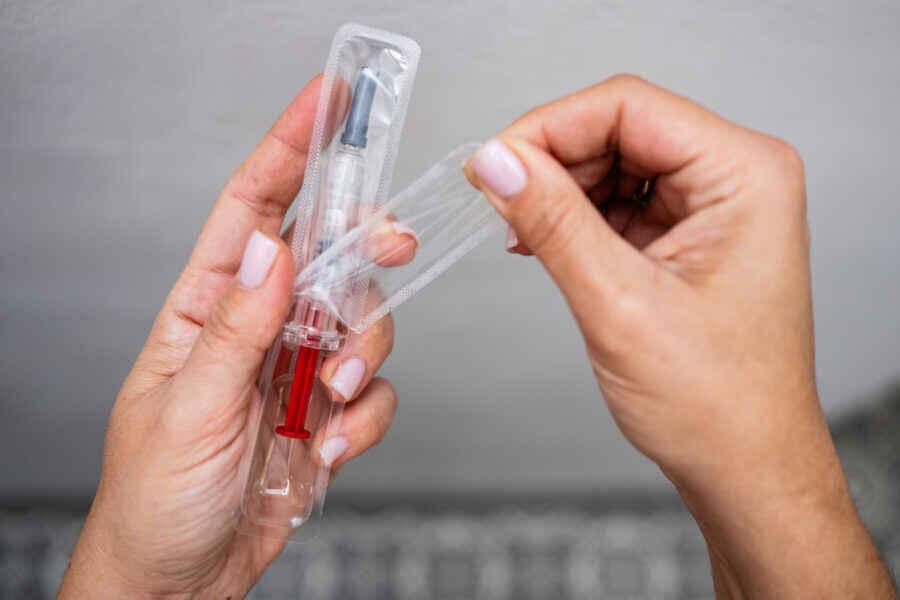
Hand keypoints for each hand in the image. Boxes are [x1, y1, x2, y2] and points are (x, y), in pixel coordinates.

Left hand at [59, 76, 408, 598]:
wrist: (182, 582)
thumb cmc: (156, 498)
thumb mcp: (189, 410)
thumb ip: (236, 329)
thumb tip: (271, 253)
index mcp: (207, 309)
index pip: (251, 210)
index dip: (289, 150)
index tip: (326, 102)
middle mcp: (258, 329)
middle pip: (328, 257)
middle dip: (365, 247)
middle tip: (390, 245)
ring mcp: (296, 371)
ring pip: (363, 324)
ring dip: (362, 356)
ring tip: (330, 401)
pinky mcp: (328, 415)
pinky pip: (374, 393)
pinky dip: (365, 416)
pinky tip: (331, 446)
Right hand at [465, 75, 895, 597]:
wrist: (744, 465)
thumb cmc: (716, 403)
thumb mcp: (619, 304)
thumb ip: (553, 223)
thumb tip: (498, 164)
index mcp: (744, 176)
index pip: (628, 107)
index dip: (549, 128)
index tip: (493, 163)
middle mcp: (736, 179)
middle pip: (620, 129)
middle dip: (552, 162)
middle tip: (501, 201)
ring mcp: (714, 206)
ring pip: (614, 163)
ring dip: (560, 192)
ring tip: (524, 234)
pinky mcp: (690, 234)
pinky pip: (620, 200)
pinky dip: (576, 217)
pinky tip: (547, 244)